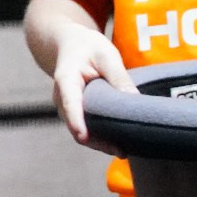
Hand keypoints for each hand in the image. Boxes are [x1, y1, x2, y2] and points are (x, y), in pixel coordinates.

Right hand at [48, 26, 135, 151]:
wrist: (70, 45)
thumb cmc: (87, 47)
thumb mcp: (106, 55)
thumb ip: (118, 77)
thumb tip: (135, 101)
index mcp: (66, 80)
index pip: (69, 102)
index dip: (76, 120)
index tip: (82, 136)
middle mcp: (62, 99)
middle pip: (77, 124)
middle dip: (97, 140)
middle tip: (121, 150)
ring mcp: (67, 109)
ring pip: (82, 131)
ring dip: (100, 143)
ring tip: (124, 151)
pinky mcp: (76, 114)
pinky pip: (86, 130)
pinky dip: (101, 138)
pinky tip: (119, 144)